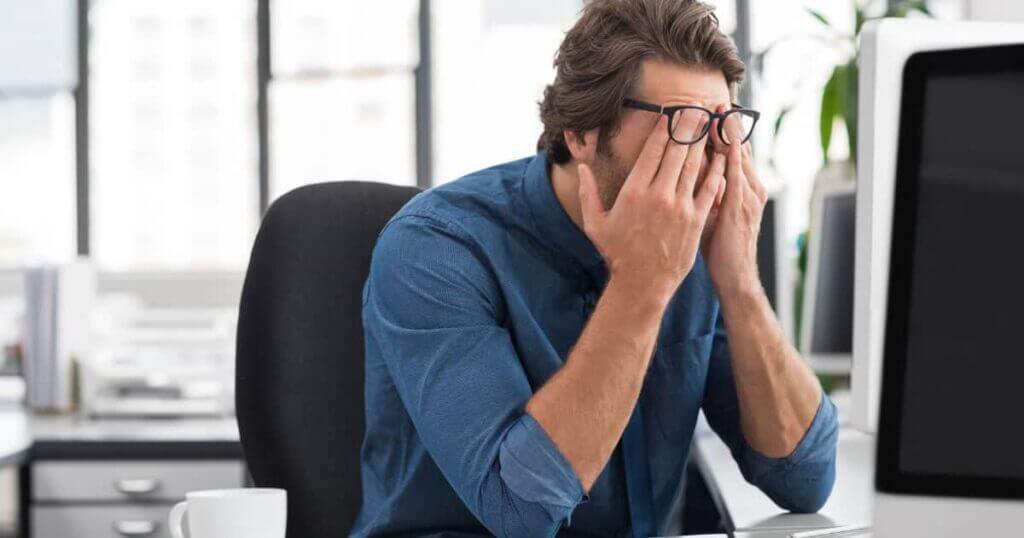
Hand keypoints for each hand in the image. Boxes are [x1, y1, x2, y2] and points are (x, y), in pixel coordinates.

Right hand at [578, 113, 722, 302]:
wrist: (642, 283)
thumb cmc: (617, 253)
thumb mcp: (595, 222)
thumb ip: (588, 192)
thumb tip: (581, 167)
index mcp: (634, 190)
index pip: (653, 149)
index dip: (664, 127)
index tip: (671, 112)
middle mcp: (659, 194)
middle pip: (677, 150)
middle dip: (688, 126)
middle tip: (696, 107)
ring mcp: (680, 206)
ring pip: (695, 165)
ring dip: (703, 142)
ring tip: (710, 123)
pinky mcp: (696, 219)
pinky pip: (709, 188)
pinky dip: (716, 170)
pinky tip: (722, 156)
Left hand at [702, 107, 767, 296]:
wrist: (735, 277)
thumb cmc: (721, 248)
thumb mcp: (715, 214)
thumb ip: (708, 191)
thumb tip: (692, 173)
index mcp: (744, 188)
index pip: (733, 151)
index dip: (724, 130)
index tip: (713, 109)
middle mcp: (750, 188)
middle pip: (737, 148)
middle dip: (728, 123)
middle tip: (718, 98)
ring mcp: (748, 197)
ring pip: (738, 157)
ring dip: (730, 133)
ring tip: (722, 109)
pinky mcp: (740, 208)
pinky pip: (735, 176)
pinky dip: (730, 157)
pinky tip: (725, 141)